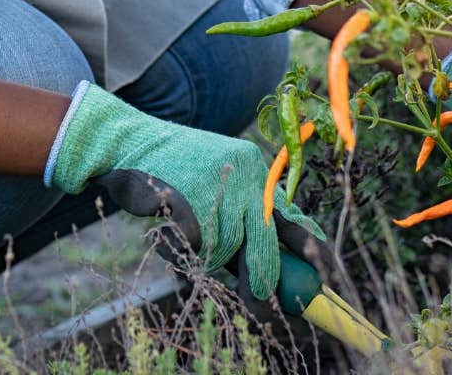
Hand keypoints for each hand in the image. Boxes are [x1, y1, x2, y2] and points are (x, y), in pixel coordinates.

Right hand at [48, 84, 324, 298]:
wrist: (128, 145)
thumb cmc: (175, 173)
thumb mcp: (219, 192)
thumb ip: (244, 224)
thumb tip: (271, 276)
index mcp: (255, 171)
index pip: (288, 214)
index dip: (307, 244)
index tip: (322, 271)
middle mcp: (243, 175)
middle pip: (261, 241)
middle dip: (260, 278)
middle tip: (261, 306)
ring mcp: (217, 185)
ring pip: (223, 248)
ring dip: (206, 256)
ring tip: (186, 235)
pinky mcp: (188, 198)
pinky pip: (194, 244)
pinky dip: (180, 245)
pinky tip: (167, 224)